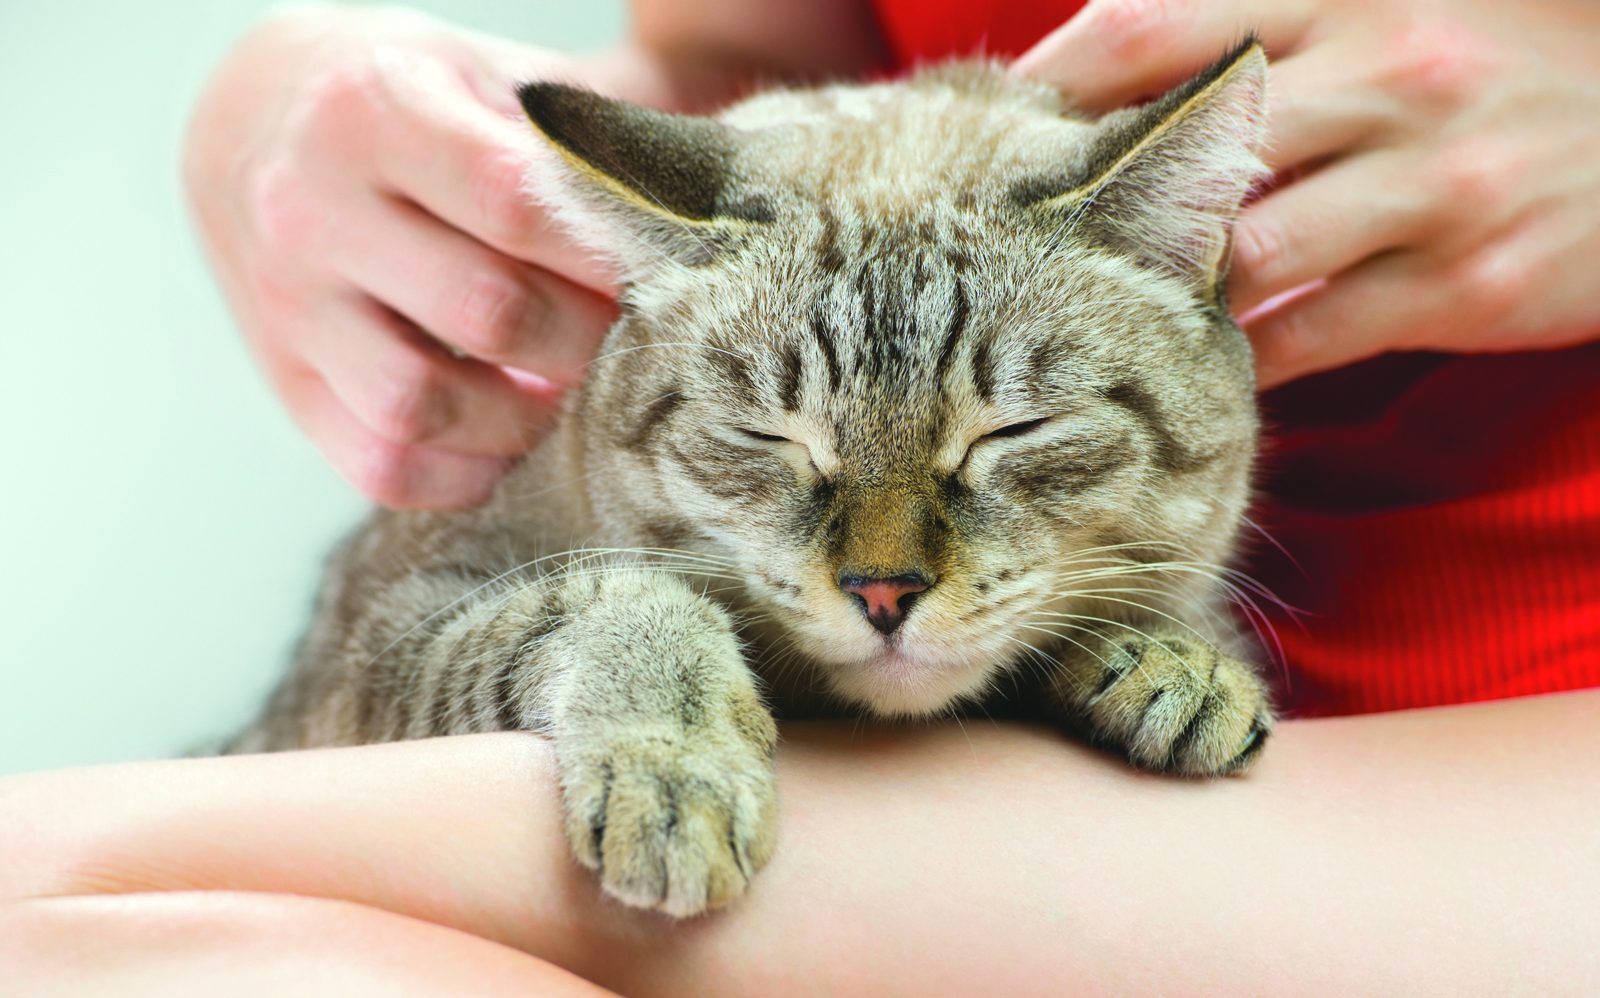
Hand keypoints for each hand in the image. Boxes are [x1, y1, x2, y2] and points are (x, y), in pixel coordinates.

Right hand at [184, 8, 634, 507]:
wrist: (249, 119)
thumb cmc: (408, 99)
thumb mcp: (484, 74)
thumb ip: (585, 136)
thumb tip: (709, 209)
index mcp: (373, 112)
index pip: (516, 204)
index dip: (610, 257)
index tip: (674, 278)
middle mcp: (311, 210)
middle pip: (487, 314)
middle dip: (587, 344)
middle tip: (636, 343)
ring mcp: (286, 307)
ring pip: (422, 406)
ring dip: (526, 423)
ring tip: (573, 396)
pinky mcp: (285, 383)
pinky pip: (380, 465)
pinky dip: (465, 472)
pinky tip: (510, 438)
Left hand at [1014, 0, 1599, 388]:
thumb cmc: (1489, 61)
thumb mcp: (1385, 1)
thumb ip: (1260, 26)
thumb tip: (1097, 77)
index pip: (1153, 25)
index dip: (1053, 82)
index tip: (991, 132)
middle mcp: (1393, 77)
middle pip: (1180, 151)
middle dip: (1084, 205)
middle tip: (1010, 249)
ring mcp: (1433, 186)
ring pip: (1240, 258)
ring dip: (1159, 292)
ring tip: (1094, 315)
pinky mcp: (1466, 285)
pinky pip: (1308, 338)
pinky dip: (1239, 356)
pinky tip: (1198, 360)